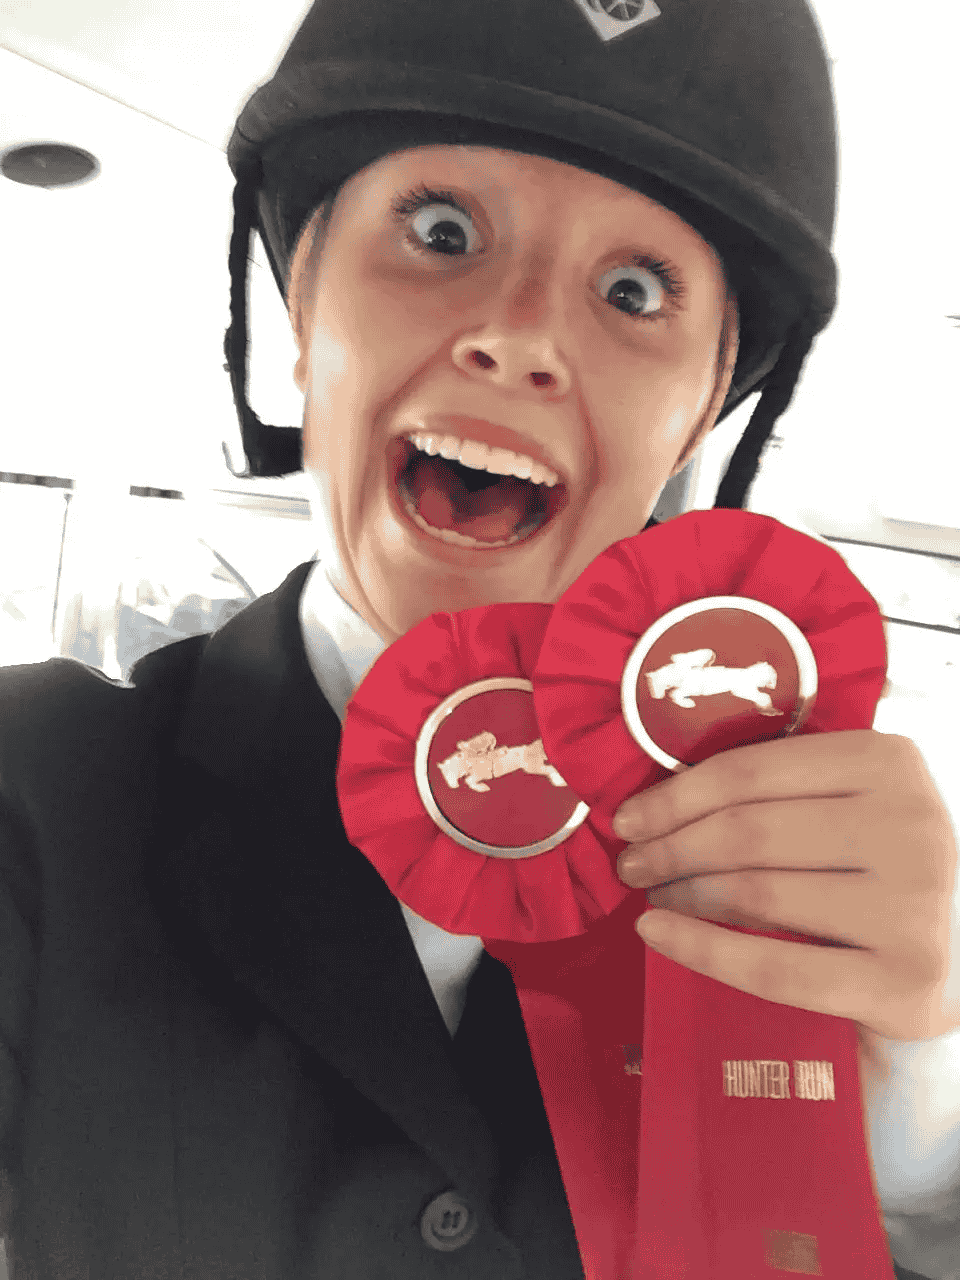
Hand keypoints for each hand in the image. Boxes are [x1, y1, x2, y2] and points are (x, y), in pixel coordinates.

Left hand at [614, 730, 959, 1043]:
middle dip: (669, 849)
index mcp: (889, 761)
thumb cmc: (879, 867)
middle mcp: (912, 824)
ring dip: (682, 896)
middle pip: (747, 832)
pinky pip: (774, 969)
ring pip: (756, 894)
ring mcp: (915, 906)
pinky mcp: (905, 983)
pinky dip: (701, 951)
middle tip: (632, 865)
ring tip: (653, 898)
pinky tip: (658, 937)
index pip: (749, 772)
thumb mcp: (848, 803)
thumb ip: (778, 788)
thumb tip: (655, 801)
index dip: (673, 797)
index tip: (628, 819)